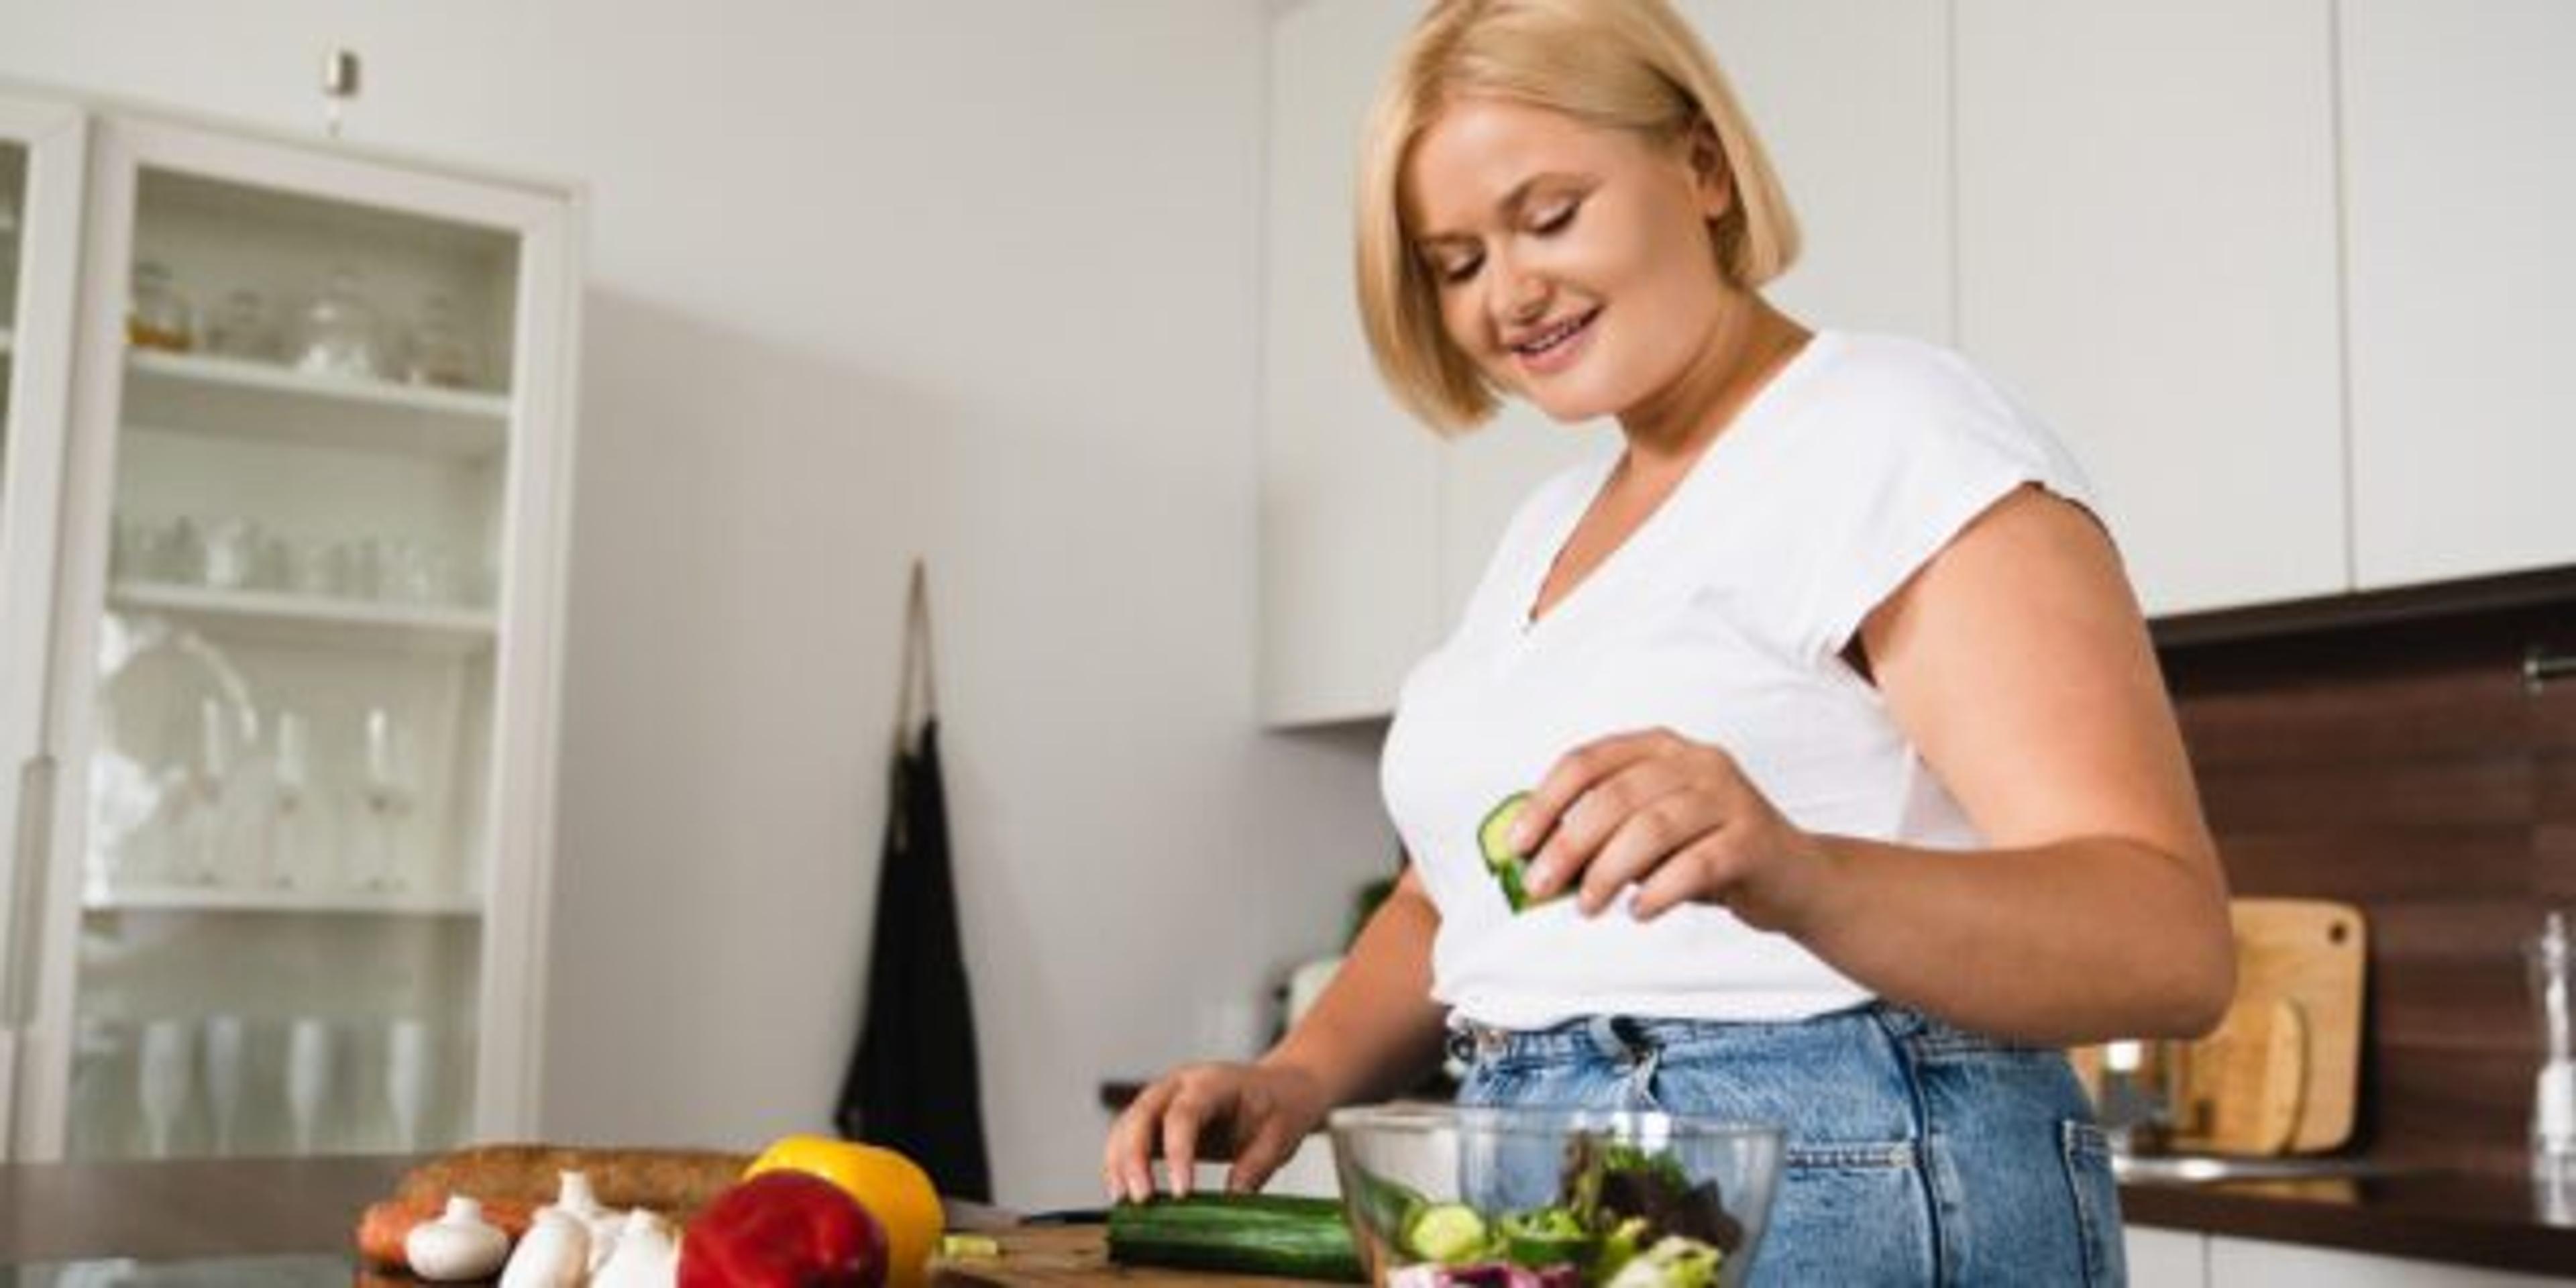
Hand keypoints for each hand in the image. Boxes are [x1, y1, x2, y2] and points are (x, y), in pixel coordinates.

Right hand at [1102, 1061, 1328, 1201]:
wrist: (1282, 1086)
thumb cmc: (1283, 1105)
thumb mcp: (1282, 1136)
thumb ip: (1257, 1166)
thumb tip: (1231, 1200)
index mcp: (1213, 1082)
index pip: (1185, 1114)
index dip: (1178, 1152)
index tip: (1181, 1192)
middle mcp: (1180, 1084)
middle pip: (1143, 1114)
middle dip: (1134, 1158)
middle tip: (1139, 1199)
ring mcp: (1164, 1098)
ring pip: (1127, 1124)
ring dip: (1118, 1162)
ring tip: (1121, 1201)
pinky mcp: (1157, 1118)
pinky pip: (1129, 1136)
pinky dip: (1120, 1163)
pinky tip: (1122, 1192)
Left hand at [1515, 727, 1830, 929]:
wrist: (1794, 878)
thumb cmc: (1706, 852)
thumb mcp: (1649, 833)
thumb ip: (1601, 834)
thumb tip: (1534, 861)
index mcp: (1660, 747)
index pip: (1586, 762)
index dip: (1545, 803)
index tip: (1517, 845)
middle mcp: (1696, 761)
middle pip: (1614, 797)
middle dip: (1567, 845)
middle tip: (1540, 886)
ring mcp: (1729, 796)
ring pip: (1652, 829)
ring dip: (1607, 873)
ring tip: (1587, 906)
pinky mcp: (1753, 838)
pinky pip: (1695, 865)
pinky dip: (1659, 892)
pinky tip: (1639, 912)